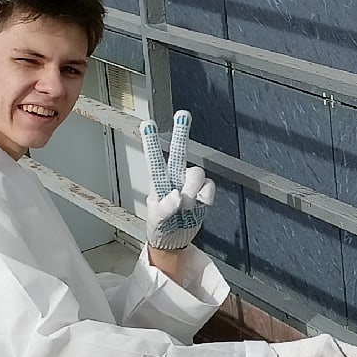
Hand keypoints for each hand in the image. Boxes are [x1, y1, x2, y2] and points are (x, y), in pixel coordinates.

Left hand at [141, 110, 209, 249]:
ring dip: (193, 190)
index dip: (151, 141)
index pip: (154, 158)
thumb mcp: (156, 220)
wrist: (174, 242)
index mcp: (158, 181)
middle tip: (182, 114)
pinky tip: (200, 205)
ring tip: (186, 207)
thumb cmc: (159, 228)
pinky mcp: (203, 194)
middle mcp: (175, 177)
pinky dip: (206, 197)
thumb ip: (165, 207)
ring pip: (197, 173)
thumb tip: (177, 196)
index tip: (147, 123)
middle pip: (179, 152)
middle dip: (181, 133)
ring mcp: (190, 185)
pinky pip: (210, 187)